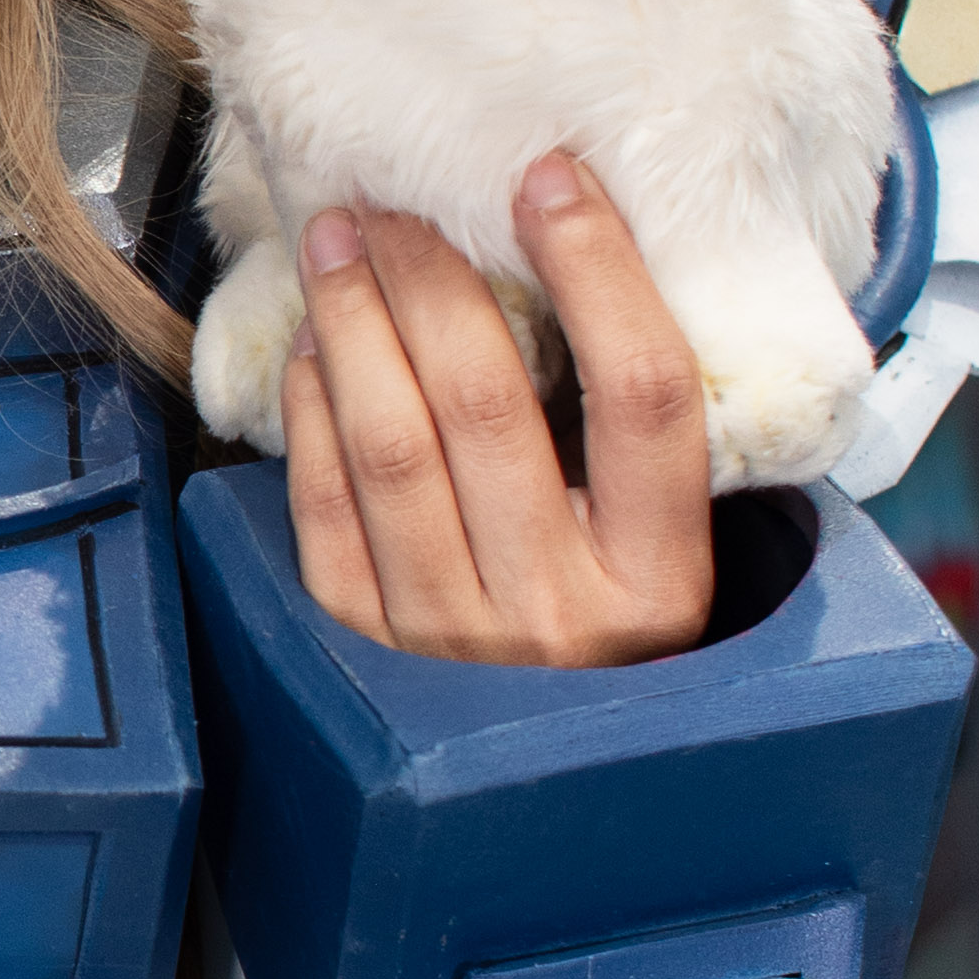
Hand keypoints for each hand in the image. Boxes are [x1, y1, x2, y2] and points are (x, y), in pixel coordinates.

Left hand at [282, 155, 712, 671]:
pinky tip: (317, 342)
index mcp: (660, 582)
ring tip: (341, 240)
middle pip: (488, 403)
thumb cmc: (611, 644)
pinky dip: (313, 406)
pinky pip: (323, 502)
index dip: (599, 271)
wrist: (544, 800)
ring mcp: (450, 638)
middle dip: (433, 276)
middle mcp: (557, 613)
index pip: (643, 395)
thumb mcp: (665, 562)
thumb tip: (585, 266)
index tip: (551, 178)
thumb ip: (640, 447)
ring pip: (389, 442)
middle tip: (401, 198)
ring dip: (356, 321)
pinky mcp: (362, 649)